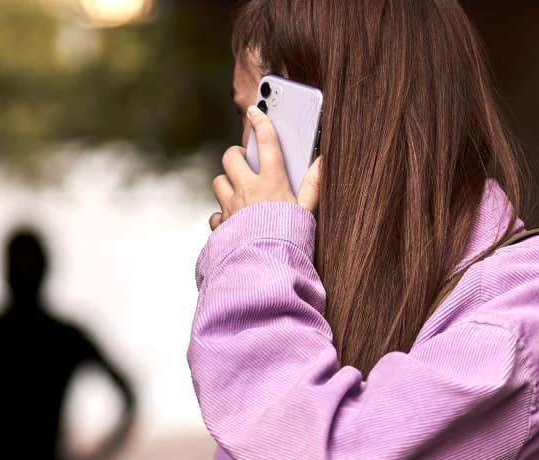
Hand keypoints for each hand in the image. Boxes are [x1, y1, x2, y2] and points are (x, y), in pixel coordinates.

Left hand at [209, 104, 322, 230]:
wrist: (264, 270)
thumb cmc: (288, 241)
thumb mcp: (306, 213)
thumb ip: (313, 186)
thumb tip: (322, 162)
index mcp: (272, 183)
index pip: (267, 142)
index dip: (261, 121)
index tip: (256, 110)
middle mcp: (247, 191)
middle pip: (231, 157)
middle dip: (236, 155)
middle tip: (245, 161)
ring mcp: (231, 208)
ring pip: (218, 182)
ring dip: (226, 183)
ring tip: (238, 190)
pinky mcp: (222, 226)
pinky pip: (216, 215)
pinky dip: (222, 216)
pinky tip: (232, 221)